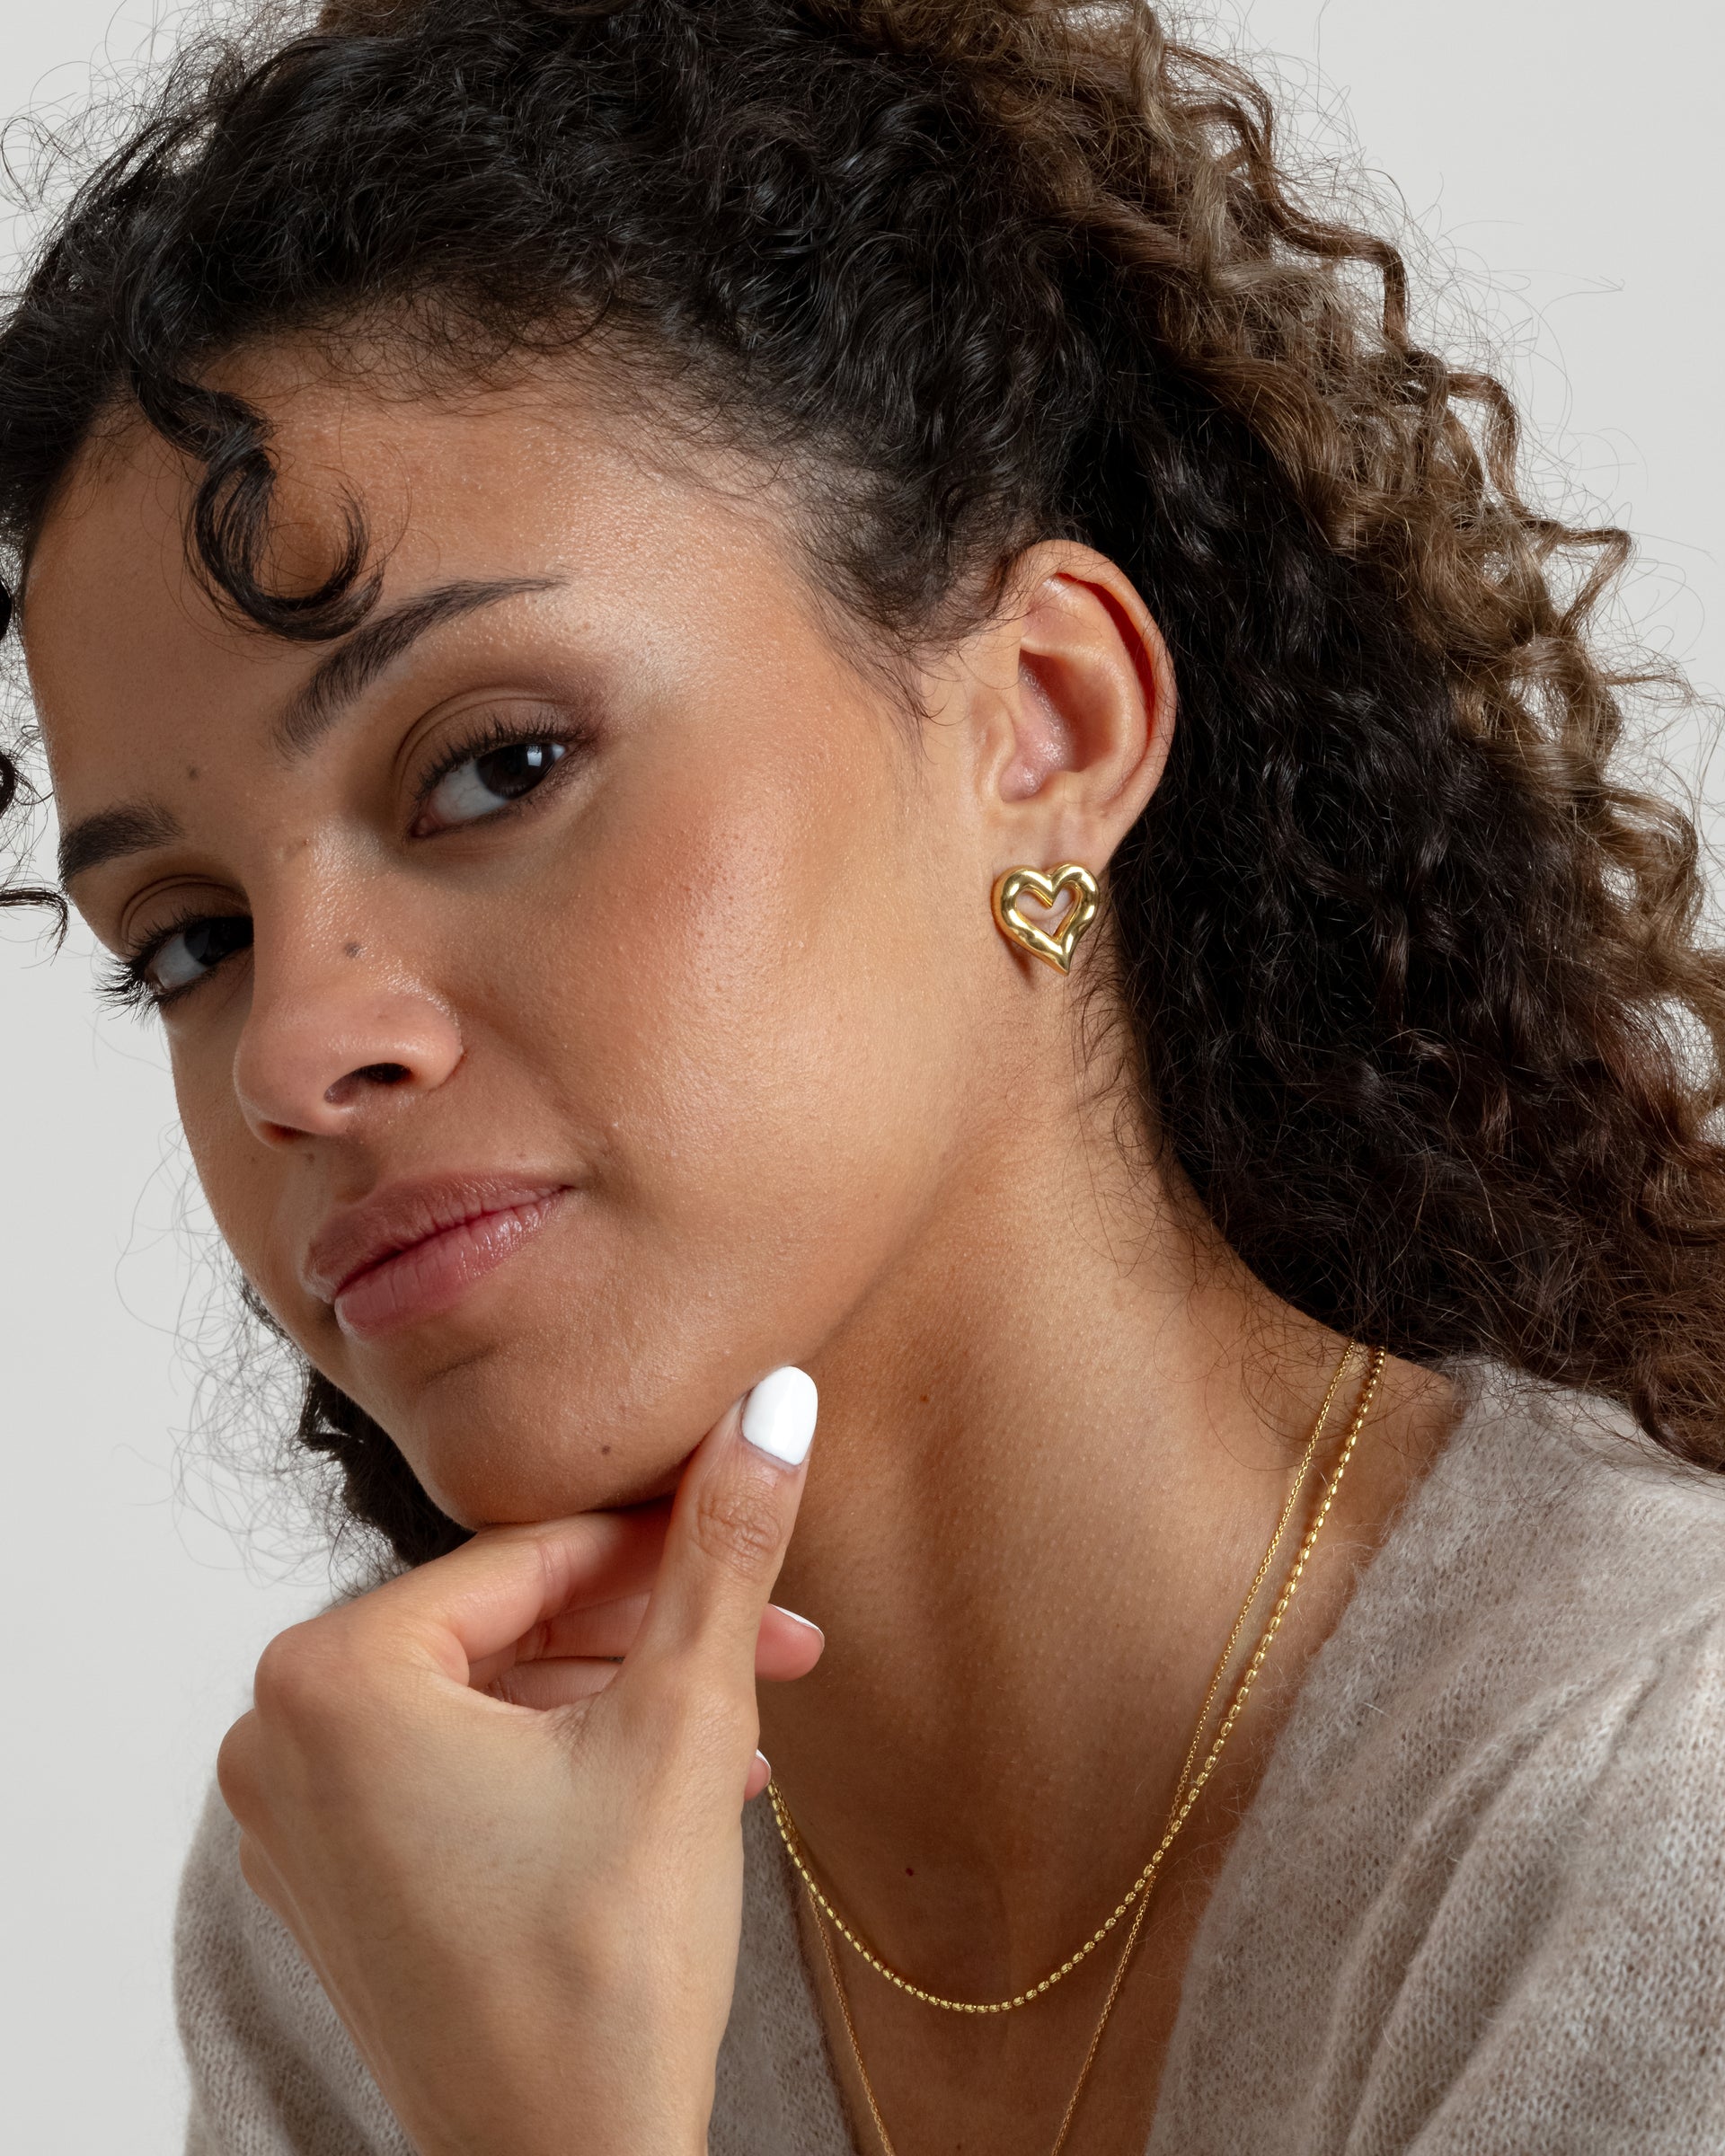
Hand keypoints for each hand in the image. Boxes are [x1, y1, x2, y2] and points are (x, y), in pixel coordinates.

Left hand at [216, 1371, 819, 2155]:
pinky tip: (681, 1783)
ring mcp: (295, 1822)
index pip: (532, 1559)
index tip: (761, 1531)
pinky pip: (459, 1772)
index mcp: (326, 1676)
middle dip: (658, 1636)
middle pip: (512, 1629)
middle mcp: (274, 1737)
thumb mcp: (680, 1723)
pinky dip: (565, 1762)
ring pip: (496, 1701)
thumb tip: (772, 1401)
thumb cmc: (607, 1970)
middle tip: (783, 1643)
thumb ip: (720, 1548)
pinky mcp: (336, 1884)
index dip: (668, 1544)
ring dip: (627, 1702)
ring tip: (751, 1728)